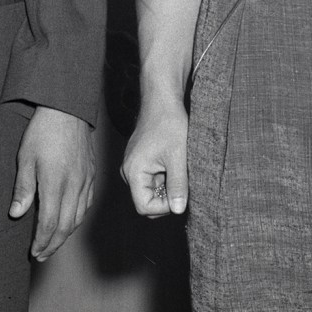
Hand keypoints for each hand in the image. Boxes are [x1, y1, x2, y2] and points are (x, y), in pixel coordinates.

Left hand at [11, 107, 95, 260]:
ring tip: (52, 243)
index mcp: (55, 183)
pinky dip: (77, 218)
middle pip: (65, 226)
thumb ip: (23, 189)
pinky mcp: (91, 175)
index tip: (34, 252)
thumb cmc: (43, 132)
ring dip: (65, 234)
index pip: (49, 223)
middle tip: (42, 255)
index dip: (41, 241)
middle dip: (52, 244)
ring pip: (78, 217)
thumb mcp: (25, 158)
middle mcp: (73, 186)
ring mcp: (85, 181)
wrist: (67, 110)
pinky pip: (86, 204)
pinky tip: (69, 221)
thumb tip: (16, 214)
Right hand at [121, 96, 188, 217]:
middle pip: (146, 202)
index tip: (180, 194)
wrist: (163, 101)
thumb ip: (178, 185)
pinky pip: (151, 180)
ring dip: (166, 187)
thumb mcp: (178, 157)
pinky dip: (164, 178)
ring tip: (178, 168)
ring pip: (150, 191)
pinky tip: (173, 164)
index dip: (164, 207)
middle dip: (166, 198)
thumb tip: (178, 209)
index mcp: (133, 172)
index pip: (144, 207)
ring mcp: (133, 167)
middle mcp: (128, 172)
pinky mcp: (140, 162)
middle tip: (182, 182)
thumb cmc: (169, 124)